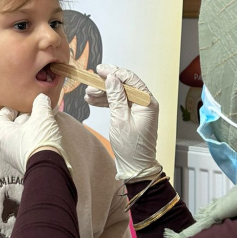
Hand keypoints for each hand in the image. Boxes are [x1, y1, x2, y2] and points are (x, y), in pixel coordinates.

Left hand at [0, 94, 70, 173]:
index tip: (23, 105)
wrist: (49, 169)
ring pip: (21, 137)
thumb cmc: (40, 142)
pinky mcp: (25, 163)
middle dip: (25, 118)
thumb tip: (41, 98)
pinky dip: (34, 140)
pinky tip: (46, 136)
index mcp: (3, 134)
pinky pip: (27, 147)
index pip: (1, 117)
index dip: (11, 109)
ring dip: (31, 129)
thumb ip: (41, 103)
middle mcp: (5, 147)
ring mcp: (14, 157)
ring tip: (43, 123)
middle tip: (37, 112)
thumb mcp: (42, 116)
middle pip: (13, 126)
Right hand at [85, 64, 160, 181]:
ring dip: (104, 93)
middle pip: (124, 85)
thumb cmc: (131, 148)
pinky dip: (107, 102)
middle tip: (91, 84)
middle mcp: (146, 103)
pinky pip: (120, 103)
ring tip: (89, 95)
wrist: (136, 167)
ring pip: (120, 94)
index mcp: (147, 102)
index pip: (131, 79)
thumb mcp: (120, 120)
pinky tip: (94, 101)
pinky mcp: (133, 115)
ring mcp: (140, 109)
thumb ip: (116, 97)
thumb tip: (112, 79)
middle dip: (106, 84)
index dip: (114, 72)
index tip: (100, 70)